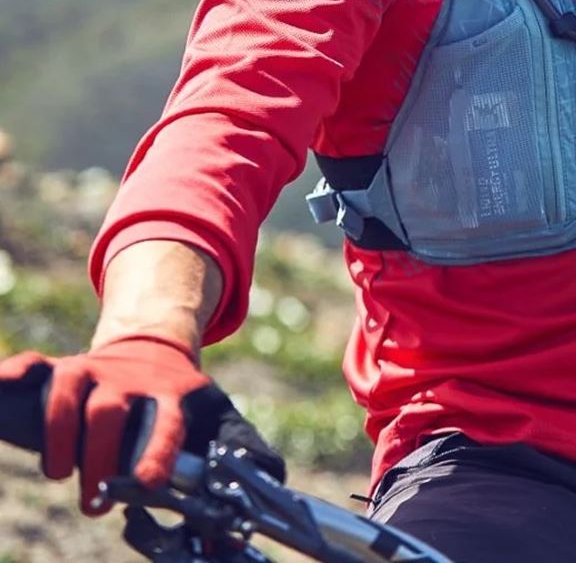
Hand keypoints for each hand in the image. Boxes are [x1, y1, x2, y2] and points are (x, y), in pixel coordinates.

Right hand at [0, 334, 284, 514]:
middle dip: (100, 455)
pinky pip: (35, 366)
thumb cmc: (185, 405)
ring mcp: (95, 373)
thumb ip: (242, 453)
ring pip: (70, 388)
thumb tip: (272, 486)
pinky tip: (5, 383)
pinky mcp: (64, 370)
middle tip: (96, 500)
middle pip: (110, 409)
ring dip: (57, 430)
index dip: (159, 450)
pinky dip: (15, 373)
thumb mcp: (219, 422)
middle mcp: (132, 383)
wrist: (155, 352)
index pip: (168, 423)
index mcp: (175, 396)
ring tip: (58, 474)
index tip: (151, 481)